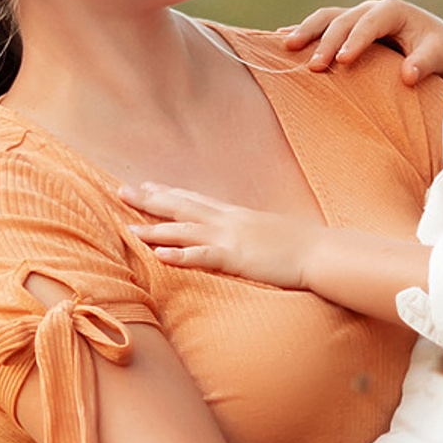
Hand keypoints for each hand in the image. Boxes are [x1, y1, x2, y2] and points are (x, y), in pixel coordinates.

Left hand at [124, 182, 320, 287]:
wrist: (322, 250)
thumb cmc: (301, 244)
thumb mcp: (269, 231)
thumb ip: (250, 230)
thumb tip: (241, 234)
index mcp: (236, 214)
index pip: (195, 199)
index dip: (168, 192)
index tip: (145, 184)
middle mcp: (229, 221)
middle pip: (181, 207)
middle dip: (149, 200)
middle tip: (120, 190)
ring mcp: (231, 238)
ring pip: (184, 231)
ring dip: (155, 229)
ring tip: (128, 228)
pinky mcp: (237, 258)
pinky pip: (203, 256)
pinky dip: (180, 255)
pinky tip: (159, 256)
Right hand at [280, 0, 442, 85]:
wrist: (436, 46)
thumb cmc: (439, 50)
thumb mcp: (439, 55)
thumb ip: (424, 63)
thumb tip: (407, 76)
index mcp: (393, 10)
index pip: (369, 23)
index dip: (355, 40)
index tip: (343, 61)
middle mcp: (371, 9)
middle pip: (342, 20)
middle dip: (326, 41)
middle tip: (315, 66)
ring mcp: (356, 16)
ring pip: (326, 18)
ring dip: (306, 31)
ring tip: (287, 47)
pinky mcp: (347, 28)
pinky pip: (321, 26)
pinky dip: (303, 32)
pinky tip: (280, 41)